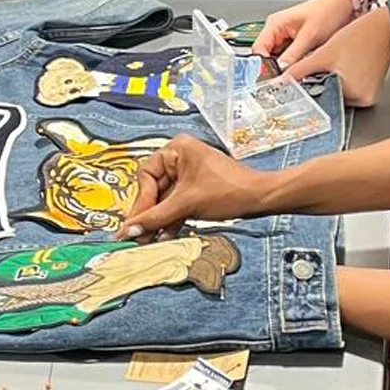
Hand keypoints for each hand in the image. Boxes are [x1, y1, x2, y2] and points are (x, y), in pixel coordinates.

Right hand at [118, 135, 273, 239]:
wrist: (260, 200)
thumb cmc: (230, 191)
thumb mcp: (187, 204)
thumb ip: (156, 217)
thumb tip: (130, 229)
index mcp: (177, 149)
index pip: (147, 176)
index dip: (140, 201)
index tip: (133, 224)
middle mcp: (180, 157)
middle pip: (153, 189)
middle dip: (148, 214)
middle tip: (137, 235)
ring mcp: (188, 174)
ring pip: (164, 199)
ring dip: (157, 220)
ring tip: (147, 240)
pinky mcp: (196, 189)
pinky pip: (176, 204)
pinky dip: (170, 219)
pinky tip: (163, 235)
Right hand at [254, 0, 355, 68]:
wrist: (343, 5)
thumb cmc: (327, 11)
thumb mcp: (310, 36)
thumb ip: (293, 55)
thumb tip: (281, 71)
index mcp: (275, 24)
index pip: (258, 49)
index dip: (262, 65)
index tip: (272, 77)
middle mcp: (277, 30)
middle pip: (267, 56)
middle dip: (276, 68)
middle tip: (286, 78)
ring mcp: (285, 37)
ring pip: (278, 59)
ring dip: (286, 66)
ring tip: (298, 70)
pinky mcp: (295, 43)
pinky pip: (289, 58)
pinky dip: (294, 64)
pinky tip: (302, 66)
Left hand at [284, 6, 389, 107]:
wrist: (384, 27)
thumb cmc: (361, 37)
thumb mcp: (324, 54)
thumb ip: (300, 69)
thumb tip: (284, 80)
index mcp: (353, 94)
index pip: (322, 97)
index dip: (310, 88)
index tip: (301, 81)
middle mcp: (364, 99)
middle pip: (331, 95)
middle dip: (322, 82)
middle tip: (323, 66)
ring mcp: (369, 95)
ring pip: (340, 90)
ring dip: (333, 79)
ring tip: (337, 62)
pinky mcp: (372, 88)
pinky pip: (351, 86)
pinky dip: (344, 77)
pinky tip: (345, 64)